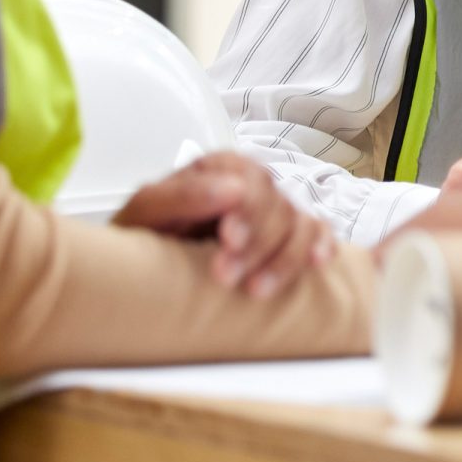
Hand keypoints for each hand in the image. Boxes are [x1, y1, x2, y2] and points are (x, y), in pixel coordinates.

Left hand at [112, 151, 335, 298]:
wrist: (139, 271)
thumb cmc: (144, 238)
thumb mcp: (146, 212)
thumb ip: (182, 196)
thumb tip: (232, 189)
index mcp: (217, 169)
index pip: (249, 177)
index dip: (246, 208)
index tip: (228, 238)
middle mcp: (250, 187)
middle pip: (276, 205)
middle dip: (256, 244)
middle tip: (226, 276)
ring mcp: (271, 212)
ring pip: (299, 224)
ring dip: (284, 259)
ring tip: (256, 292)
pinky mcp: (286, 236)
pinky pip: (317, 233)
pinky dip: (322, 245)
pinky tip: (317, 264)